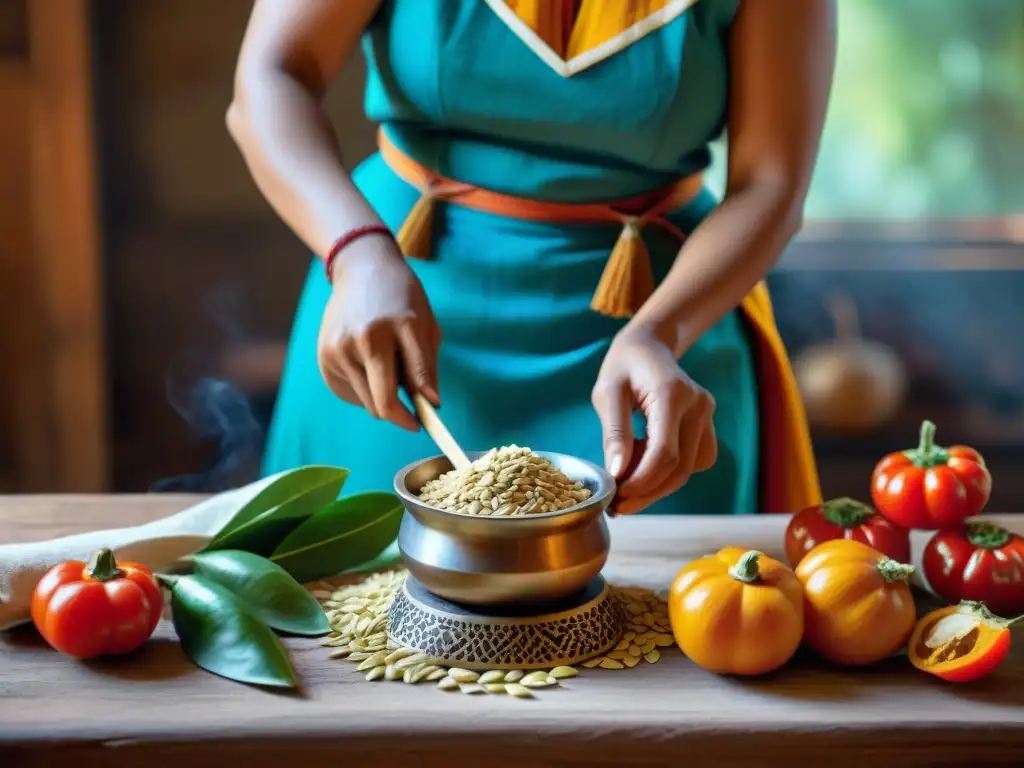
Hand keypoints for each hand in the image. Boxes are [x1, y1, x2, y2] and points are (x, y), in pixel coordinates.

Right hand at [317, 234, 440, 430]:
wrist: (361, 269)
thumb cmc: (401, 298)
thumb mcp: (426, 325)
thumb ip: (427, 367)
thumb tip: (431, 404)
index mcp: (401, 325)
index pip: (411, 383)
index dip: (416, 413)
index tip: (423, 423)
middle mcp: (366, 337)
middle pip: (382, 403)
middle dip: (400, 416)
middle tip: (411, 416)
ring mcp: (340, 347)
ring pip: (366, 402)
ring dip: (381, 400)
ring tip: (388, 372)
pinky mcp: (324, 356)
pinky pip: (348, 394)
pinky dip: (362, 392)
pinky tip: (369, 368)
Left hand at [592, 327, 717, 514]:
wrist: (649, 346)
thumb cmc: (623, 367)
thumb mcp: (607, 393)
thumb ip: (614, 433)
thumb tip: (617, 474)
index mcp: (672, 394)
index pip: (664, 453)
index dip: (641, 482)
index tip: (616, 496)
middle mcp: (698, 405)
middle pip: (680, 467)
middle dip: (648, 492)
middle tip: (618, 506)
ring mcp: (707, 414)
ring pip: (689, 469)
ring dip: (658, 486)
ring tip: (628, 482)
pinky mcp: (708, 424)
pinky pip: (695, 461)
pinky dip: (670, 472)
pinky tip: (646, 463)